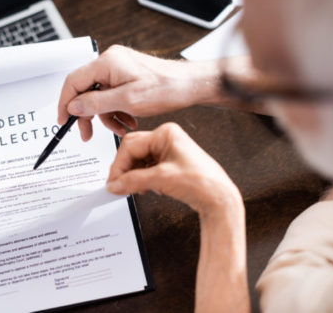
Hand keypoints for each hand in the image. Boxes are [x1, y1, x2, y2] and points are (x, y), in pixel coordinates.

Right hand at [58, 45, 219, 140]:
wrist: (189, 86)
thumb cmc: (166, 88)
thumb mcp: (127, 101)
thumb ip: (96, 103)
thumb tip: (74, 106)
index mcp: (107, 62)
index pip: (74, 81)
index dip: (65, 102)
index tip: (63, 120)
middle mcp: (110, 62)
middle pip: (85, 90)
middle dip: (88, 114)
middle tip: (87, 133)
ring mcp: (118, 69)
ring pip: (99, 97)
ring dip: (106, 116)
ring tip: (120, 128)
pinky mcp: (125, 77)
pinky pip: (111, 96)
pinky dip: (116, 111)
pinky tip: (128, 121)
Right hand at [106, 123, 241, 215]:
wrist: (219, 199)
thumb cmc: (202, 182)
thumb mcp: (161, 180)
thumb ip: (132, 181)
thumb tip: (114, 184)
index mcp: (166, 133)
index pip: (130, 145)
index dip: (119, 165)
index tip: (113, 181)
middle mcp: (166, 138)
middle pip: (133, 151)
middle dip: (125, 170)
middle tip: (118, 185)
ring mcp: (168, 150)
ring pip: (139, 161)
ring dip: (134, 176)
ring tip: (135, 189)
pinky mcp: (169, 163)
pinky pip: (147, 168)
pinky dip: (142, 179)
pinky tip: (147, 188)